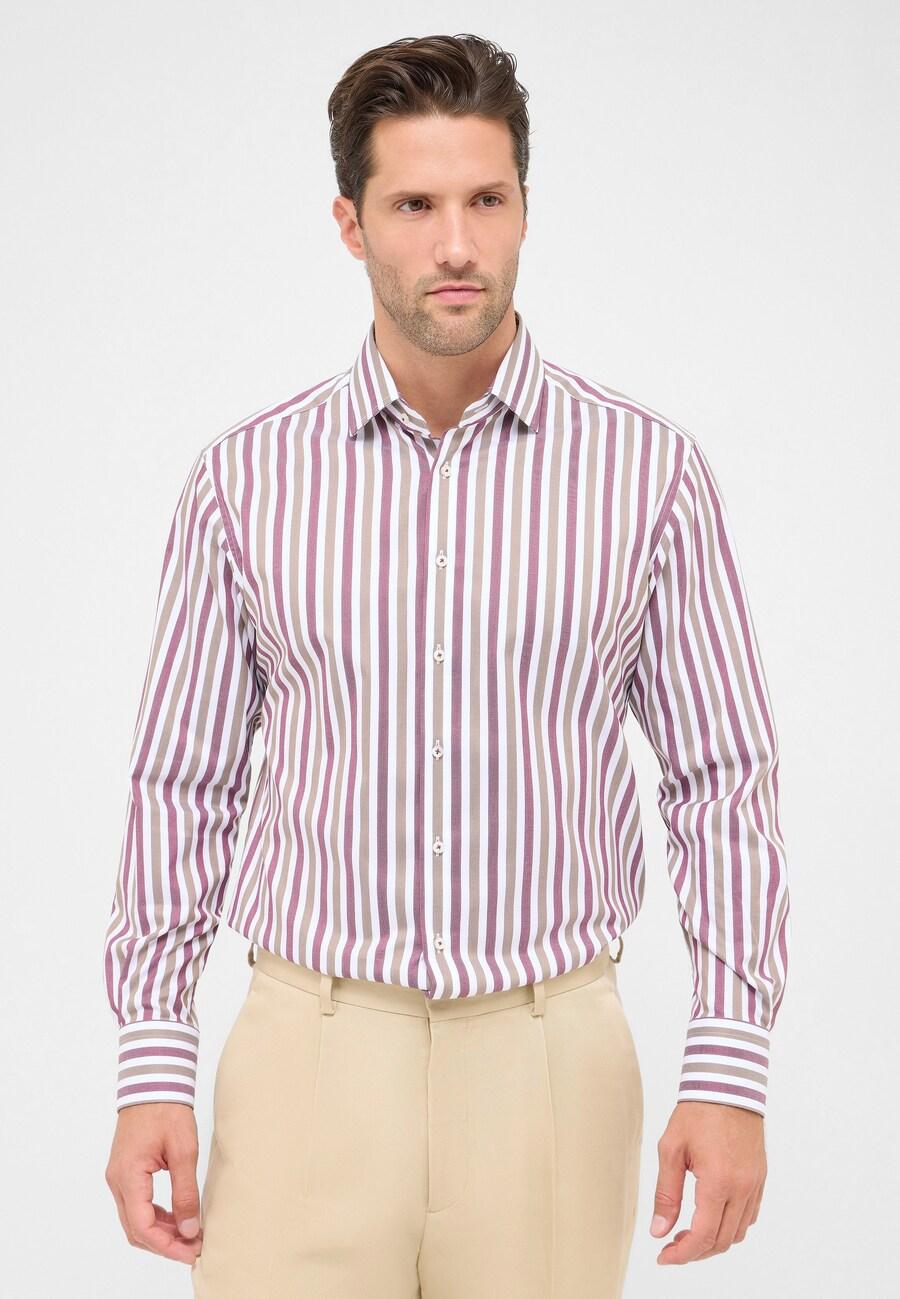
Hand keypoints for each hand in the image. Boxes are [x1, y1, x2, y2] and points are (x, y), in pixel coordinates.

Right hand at [104, 1101, 202, 1264]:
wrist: (153, 1082)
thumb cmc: (168, 1110)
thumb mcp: (184, 1151)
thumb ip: (185, 1192)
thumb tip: (189, 1229)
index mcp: (129, 1176)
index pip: (142, 1226)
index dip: (166, 1245)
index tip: (190, 1251)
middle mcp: (117, 1180)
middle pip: (136, 1228)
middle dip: (164, 1244)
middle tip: (192, 1248)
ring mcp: (118, 1176)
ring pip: (134, 1219)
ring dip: (159, 1231)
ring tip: (188, 1235)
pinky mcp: (125, 1171)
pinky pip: (135, 1204)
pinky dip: (154, 1216)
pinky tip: (176, 1217)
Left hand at [649, 1100, 766, 1263]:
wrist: (727, 1086)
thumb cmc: (697, 1113)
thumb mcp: (671, 1150)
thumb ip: (666, 1193)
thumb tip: (659, 1230)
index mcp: (718, 1182)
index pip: (702, 1236)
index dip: (681, 1254)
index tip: (663, 1256)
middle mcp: (742, 1188)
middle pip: (721, 1241)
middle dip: (695, 1251)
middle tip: (671, 1246)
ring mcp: (754, 1185)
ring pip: (737, 1233)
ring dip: (713, 1241)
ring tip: (688, 1233)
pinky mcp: (759, 1179)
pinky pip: (748, 1216)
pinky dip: (730, 1226)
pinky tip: (710, 1216)